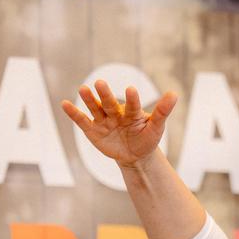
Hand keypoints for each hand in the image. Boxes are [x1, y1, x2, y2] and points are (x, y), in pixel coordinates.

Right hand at [60, 79, 177, 166]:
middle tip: (100, 83)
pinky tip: (64, 104)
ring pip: (95, 108)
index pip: (132, 105)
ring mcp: (103, 121)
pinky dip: (74, 113)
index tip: (131, 90)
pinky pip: (82, 121)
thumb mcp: (156, 127)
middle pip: (110, 103)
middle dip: (105, 94)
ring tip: (83, 89)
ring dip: (89, 99)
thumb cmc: (146, 138)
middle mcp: (116, 113)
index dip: (132, 99)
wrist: (135, 155)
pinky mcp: (93, 130)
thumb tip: (174, 94)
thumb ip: (162, 112)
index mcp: (132, 112)